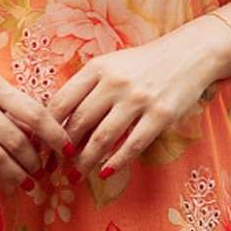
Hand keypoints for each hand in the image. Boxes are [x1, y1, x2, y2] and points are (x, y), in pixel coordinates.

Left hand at [50, 20, 230, 179]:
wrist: (188, 54)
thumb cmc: (142, 65)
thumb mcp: (110, 65)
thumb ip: (86, 87)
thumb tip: (57, 121)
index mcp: (97, 68)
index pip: (62, 102)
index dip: (48, 128)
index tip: (42, 146)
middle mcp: (115, 82)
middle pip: (79, 123)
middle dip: (63, 150)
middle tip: (55, 167)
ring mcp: (138, 99)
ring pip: (102, 138)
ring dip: (85, 161)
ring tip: (75, 176)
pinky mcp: (160, 115)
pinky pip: (132, 145)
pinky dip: (115, 162)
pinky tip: (104, 173)